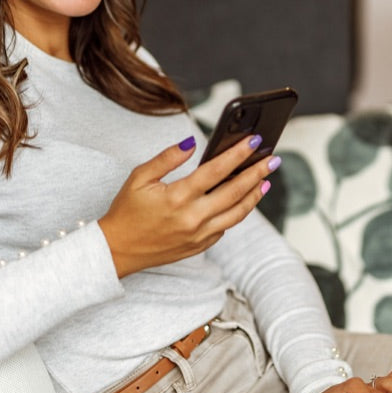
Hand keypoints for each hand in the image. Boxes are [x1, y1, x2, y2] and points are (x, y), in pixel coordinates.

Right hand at [100, 133, 279, 277]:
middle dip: (257, 173)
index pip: (216, 170)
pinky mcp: (199, 246)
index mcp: (178, 197)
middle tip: (273, 160)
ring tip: (264, 180)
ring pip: (237, 213)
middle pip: (235, 191)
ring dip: (254, 195)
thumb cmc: (126, 211)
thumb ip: (167, 158)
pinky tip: (243, 200)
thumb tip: (192, 144)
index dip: (238, 154)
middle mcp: (193, 218)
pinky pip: (225, 227)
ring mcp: (199, 235)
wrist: (118, 250)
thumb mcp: (139, 177)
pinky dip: (237, 212)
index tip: (255, 142)